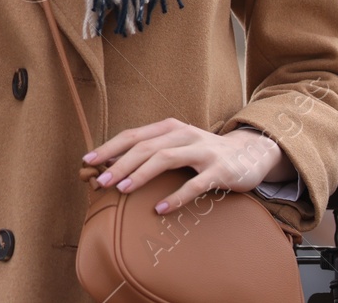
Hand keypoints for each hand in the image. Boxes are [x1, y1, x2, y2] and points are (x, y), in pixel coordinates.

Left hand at [76, 118, 293, 214]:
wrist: (249, 154)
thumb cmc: (204, 153)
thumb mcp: (178, 145)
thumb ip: (152, 151)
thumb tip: (115, 167)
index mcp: (169, 128)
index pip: (133, 135)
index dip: (109, 147)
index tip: (88, 161)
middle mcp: (184, 134)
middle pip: (145, 146)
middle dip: (120, 163)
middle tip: (101, 181)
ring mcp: (202, 151)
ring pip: (166, 158)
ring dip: (142, 174)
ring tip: (123, 189)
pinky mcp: (218, 170)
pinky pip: (194, 184)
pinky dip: (175, 197)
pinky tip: (160, 209)